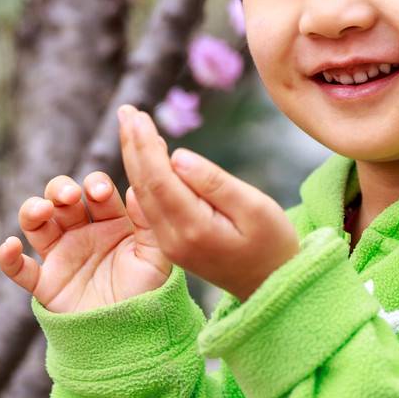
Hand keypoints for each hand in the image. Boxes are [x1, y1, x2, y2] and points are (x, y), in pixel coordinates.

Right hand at [0, 160, 172, 313]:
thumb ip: (147, 223)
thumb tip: (136, 188)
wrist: (134, 335)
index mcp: (110, 222)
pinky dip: (8, 257)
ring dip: (33, 210)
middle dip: (60, 190)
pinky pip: (19, 269)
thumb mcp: (156, 256)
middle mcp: (82, 233)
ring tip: (42, 210)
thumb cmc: (148, 292)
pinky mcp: (45, 284)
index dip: (95, 186)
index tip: (99, 193)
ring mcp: (61, 256)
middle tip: (69, 196)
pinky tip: (10, 246)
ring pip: (36, 224)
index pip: (96, 192)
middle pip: (61, 199)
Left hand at [117, 103, 299, 301]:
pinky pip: (151, 205)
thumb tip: (177, 156)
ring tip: (131, 124)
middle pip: (144, 185)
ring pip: (144, 194)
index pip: (159, 180)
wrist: (271, 286)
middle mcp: (173, 239)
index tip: (136, 114)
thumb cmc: (272, 242)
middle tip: (126, 111)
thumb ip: (215, 183)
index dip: (144, 145)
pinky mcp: (172, 244)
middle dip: (133, 145)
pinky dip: (146, 175)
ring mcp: (169, 244)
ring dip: (135, 158)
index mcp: (193, 229)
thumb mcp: (254, 207)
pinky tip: (146, 154)